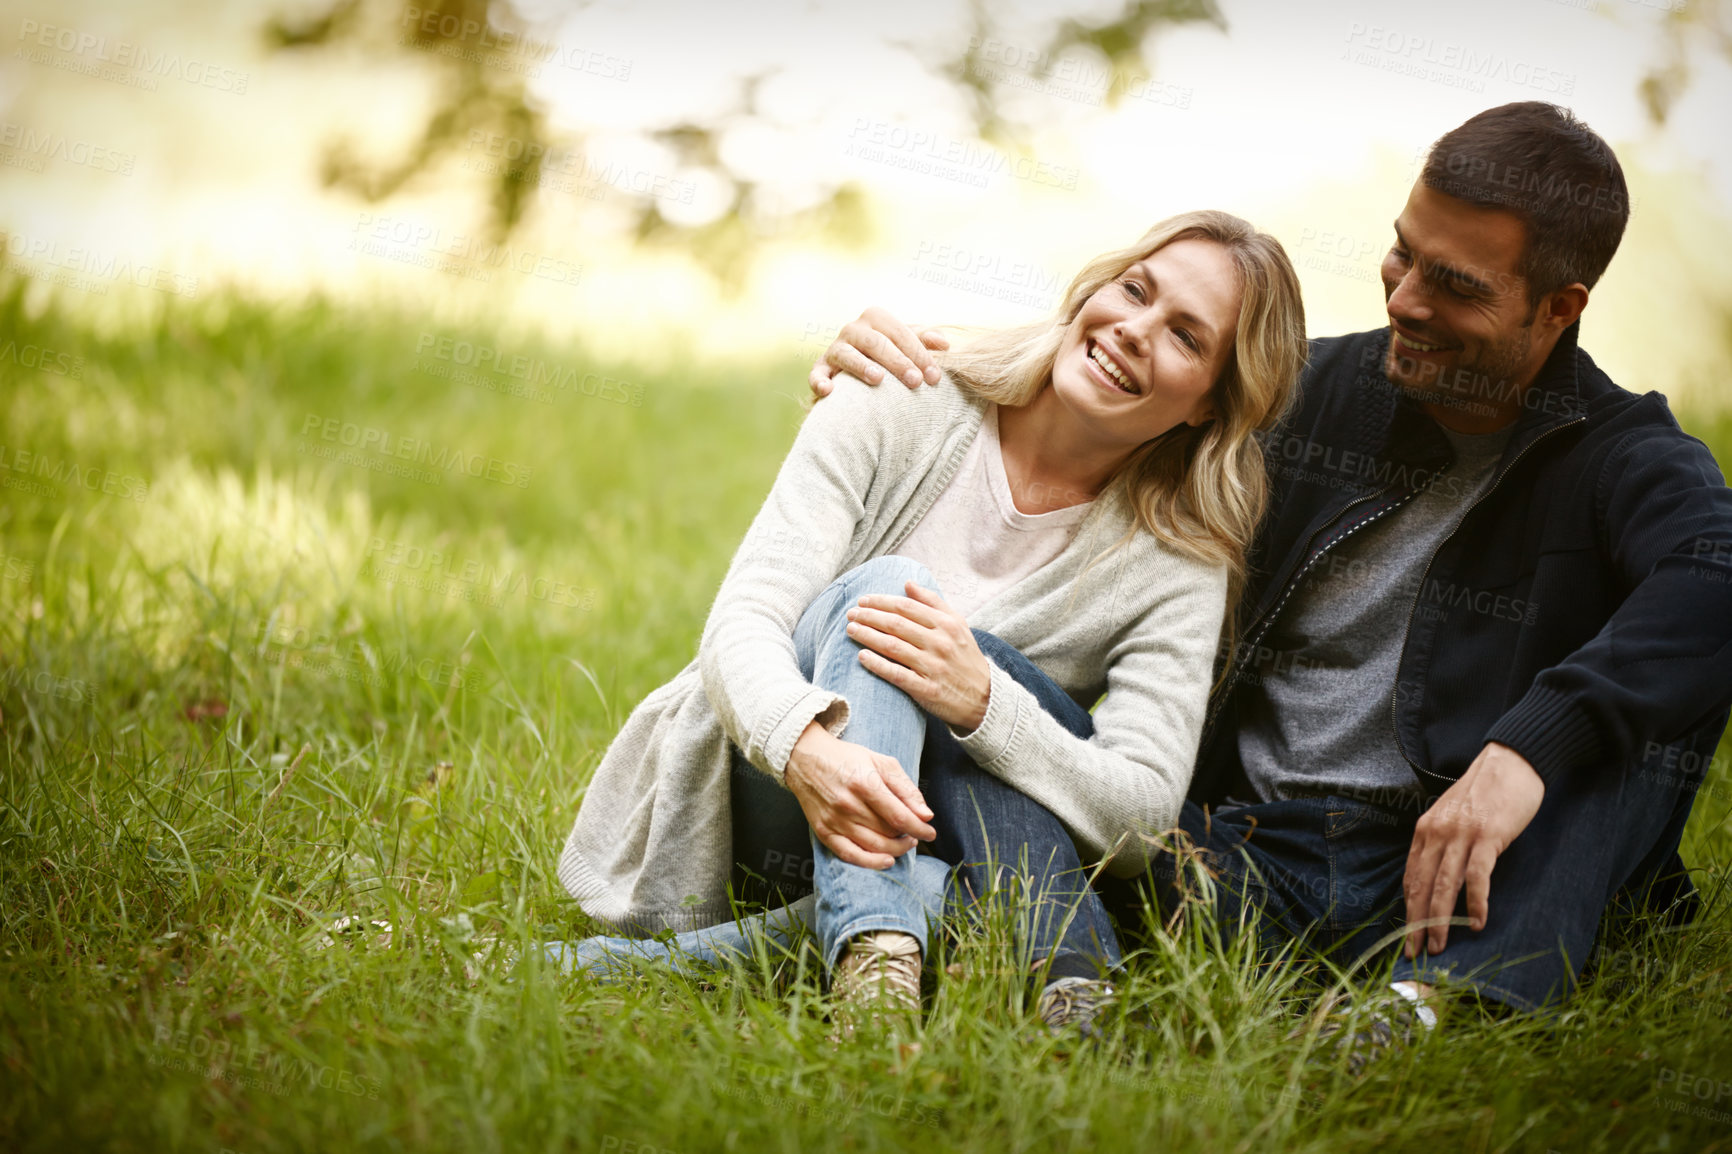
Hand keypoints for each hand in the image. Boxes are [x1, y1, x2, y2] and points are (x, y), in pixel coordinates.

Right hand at [785, 722, 935, 869]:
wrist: (804, 759)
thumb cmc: (846, 759)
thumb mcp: (880, 762)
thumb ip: (905, 788)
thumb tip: (926, 815)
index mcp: (864, 783)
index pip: (899, 816)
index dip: (919, 829)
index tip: (931, 833)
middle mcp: (848, 804)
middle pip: (888, 832)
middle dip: (908, 837)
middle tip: (914, 833)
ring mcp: (834, 820)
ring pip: (873, 846)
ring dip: (895, 849)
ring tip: (904, 843)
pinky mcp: (823, 831)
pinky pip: (850, 855)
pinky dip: (870, 862)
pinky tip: (886, 861)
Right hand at [808, 306, 948, 396]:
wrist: (859, 366)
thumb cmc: (890, 353)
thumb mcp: (907, 343)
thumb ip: (924, 340)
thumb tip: (945, 344)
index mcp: (876, 317)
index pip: (900, 333)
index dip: (919, 354)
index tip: (934, 377)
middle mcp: (853, 329)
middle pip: (876, 343)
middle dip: (897, 362)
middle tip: (915, 382)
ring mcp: (835, 348)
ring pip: (847, 354)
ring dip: (862, 366)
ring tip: (878, 379)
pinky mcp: (821, 368)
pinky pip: (817, 373)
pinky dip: (820, 381)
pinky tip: (829, 391)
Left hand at [846, 581, 990, 730]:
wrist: (984, 698)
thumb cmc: (965, 657)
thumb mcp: (958, 625)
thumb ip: (933, 602)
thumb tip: (908, 583)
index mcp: (947, 624)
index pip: (906, 606)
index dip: (881, 601)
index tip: (863, 600)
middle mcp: (940, 643)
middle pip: (896, 624)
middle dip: (869, 616)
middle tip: (851, 614)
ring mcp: (933, 666)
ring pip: (893, 646)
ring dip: (867, 636)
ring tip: (851, 630)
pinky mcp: (927, 690)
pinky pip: (897, 674)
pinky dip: (877, 664)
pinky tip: (861, 657)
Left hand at [1402, 742, 1544, 957]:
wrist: (1511, 761)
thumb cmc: (1485, 793)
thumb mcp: (1452, 817)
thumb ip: (1442, 845)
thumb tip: (1438, 881)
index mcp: (1425, 829)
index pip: (1410, 877)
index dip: (1407, 910)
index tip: (1406, 936)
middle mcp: (1437, 832)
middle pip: (1421, 886)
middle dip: (1416, 923)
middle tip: (1415, 953)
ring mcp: (1461, 834)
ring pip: (1443, 884)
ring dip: (1440, 920)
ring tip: (1439, 946)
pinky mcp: (1488, 836)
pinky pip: (1477, 875)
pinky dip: (1475, 902)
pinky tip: (1476, 923)